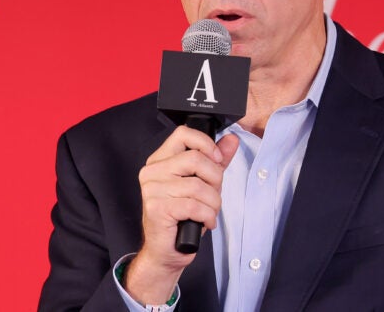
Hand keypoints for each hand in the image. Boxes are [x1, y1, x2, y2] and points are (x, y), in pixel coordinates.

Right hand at [124, 127, 238, 303]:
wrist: (167, 250)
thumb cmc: (182, 216)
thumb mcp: (203, 183)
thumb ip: (216, 161)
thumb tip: (231, 140)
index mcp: (161, 160)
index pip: (183, 134)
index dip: (206, 144)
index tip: (217, 160)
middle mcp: (152, 171)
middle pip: (195, 159)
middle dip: (215, 179)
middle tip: (214, 193)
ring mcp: (152, 190)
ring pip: (198, 185)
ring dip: (213, 202)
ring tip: (209, 211)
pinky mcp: (157, 208)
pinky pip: (194, 205)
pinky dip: (207, 215)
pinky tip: (205, 222)